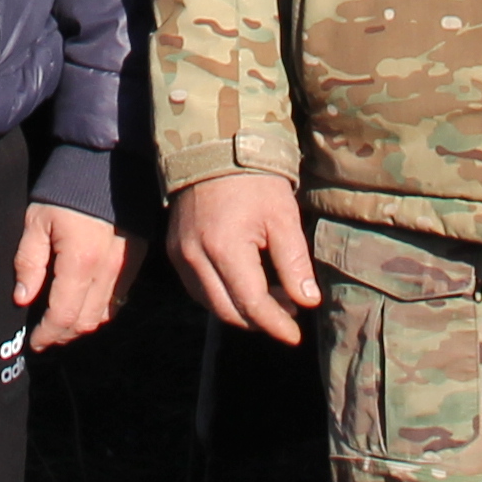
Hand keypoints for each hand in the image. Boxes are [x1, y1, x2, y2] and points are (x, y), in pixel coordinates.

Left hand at [15, 202, 129, 348]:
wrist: (106, 164)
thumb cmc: (65, 191)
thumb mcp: (37, 221)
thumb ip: (29, 262)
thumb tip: (22, 298)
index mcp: (80, 262)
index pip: (64, 316)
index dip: (47, 334)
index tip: (33, 342)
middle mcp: (107, 271)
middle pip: (85, 322)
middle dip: (63, 335)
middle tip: (44, 335)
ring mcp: (125, 267)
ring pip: (104, 315)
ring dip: (81, 325)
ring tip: (61, 321)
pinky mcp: (135, 260)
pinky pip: (118, 299)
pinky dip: (99, 309)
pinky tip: (83, 302)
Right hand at [168, 170, 321, 343]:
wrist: (213, 146)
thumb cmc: (254, 179)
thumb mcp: (282, 217)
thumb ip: (294, 262)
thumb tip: (308, 302)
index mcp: (224, 249)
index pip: (252, 304)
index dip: (276, 324)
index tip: (296, 335)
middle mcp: (195, 258)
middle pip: (228, 311)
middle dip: (260, 320)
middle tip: (289, 311)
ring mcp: (179, 255)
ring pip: (210, 304)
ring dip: (240, 310)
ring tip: (271, 297)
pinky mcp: (174, 250)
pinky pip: (197, 288)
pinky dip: (221, 296)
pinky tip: (244, 285)